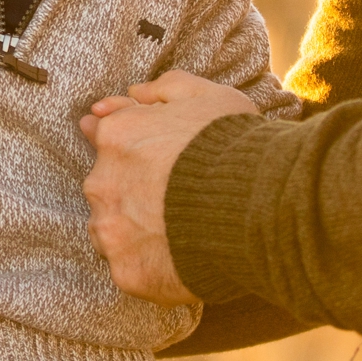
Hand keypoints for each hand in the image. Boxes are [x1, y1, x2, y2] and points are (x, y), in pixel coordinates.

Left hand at [79, 70, 257, 304]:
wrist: (260, 206)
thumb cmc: (236, 147)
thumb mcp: (208, 96)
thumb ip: (164, 88)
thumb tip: (132, 93)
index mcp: (115, 136)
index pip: (102, 138)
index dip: (130, 149)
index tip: (153, 162)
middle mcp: (101, 182)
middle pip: (108, 188)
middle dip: (134, 192)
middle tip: (176, 200)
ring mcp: (111, 230)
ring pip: (113, 232)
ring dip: (136, 232)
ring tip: (181, 233)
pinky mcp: (127, 271)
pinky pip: (132, 270)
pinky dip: (153, 267)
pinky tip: (183, 260)